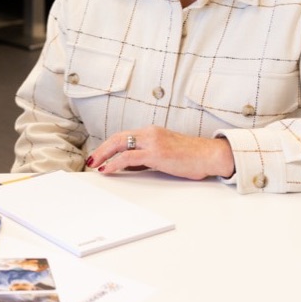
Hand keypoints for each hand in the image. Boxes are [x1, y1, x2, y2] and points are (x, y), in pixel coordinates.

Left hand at [87, 126, 234, 180]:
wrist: (210, 155)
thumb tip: (127, 165)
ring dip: (103, 155)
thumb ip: (146, 157)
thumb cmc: (191, 156)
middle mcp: (150, 133)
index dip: (108, 145)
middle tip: (90, 159)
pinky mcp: (156, 153)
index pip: (123, 135)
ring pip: (119, 144)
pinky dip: (114, 163)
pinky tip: (107, 169)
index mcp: (151, 132)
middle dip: (101, 149)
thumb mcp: (164, 153)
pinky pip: (128, 157)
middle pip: (117, 137)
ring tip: (94, 165)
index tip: (99, 155)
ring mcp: (153, 142)